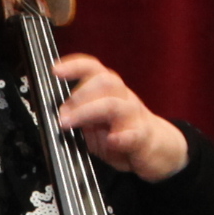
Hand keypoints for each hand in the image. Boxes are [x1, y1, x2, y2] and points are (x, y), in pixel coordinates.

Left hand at [47, 49, 189, 181]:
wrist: (159, 149)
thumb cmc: (123, 132)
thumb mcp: (95, 122)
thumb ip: (78, 116)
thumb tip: (55, 114)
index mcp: (110, 91)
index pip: (94, 69)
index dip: (75, 65)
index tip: (55, 70)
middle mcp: (124, 98)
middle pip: (106, 81)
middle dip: (79, 94)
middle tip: (62, 113)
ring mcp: (134, 117)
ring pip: (115, 105)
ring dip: (88, 112)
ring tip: (69, 123)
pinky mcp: (143, 138)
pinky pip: (134, 134)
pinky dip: (121, 137)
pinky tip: (111, 140)